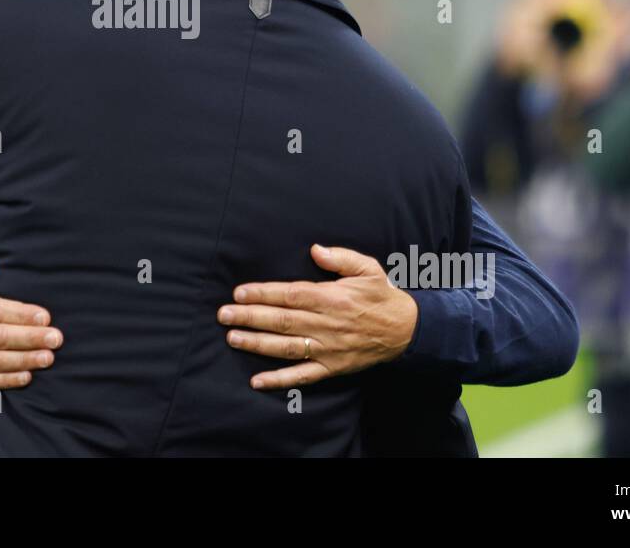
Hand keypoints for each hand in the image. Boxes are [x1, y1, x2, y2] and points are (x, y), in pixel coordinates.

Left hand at [217, 244, 417, 389]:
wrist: (406, 330)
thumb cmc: (381, 295)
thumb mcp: (367, 268)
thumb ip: (340, 257)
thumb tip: (315, 249)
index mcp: (331, 298)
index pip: (290, 295)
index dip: (263, 294)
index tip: (239, 293)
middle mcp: (326, 324)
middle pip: (282, 321)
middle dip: (250, 317)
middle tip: (223, 315)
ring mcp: (328, 348)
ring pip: (286, 347)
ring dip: (257, 344)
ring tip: (232, 338)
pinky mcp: (331, 367)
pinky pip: (302, 376)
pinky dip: (279, 380)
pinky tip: (257, 380)